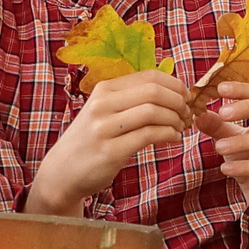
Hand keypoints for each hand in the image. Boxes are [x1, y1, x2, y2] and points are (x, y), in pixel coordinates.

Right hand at [24, 69, 192, 217]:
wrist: (61, 172)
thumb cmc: (90, 141)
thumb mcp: (103, 111)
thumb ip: (130, 99)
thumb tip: (171, 89)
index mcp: (103, 90)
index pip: (149, 76)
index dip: (174, 84)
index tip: (185, 96)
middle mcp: (102, 104)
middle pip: (154, 91)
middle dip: (178, 101)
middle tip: (186, 113)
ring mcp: (105, 128)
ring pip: (153, 112)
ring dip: (175, 119)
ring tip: (180, 127)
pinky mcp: (111, 151)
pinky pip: (149, 135)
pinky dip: (169, 135)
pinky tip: (173, 139)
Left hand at [198, 80, 248, 248]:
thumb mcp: (232, 141)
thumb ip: (218, 127)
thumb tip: (197, 113)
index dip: (243, 89)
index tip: (219, 88)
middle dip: (248, 107)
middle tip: (222, 112)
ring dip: (242, 141)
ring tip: (218, 147)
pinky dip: (245, 167)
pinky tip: (225, 169)